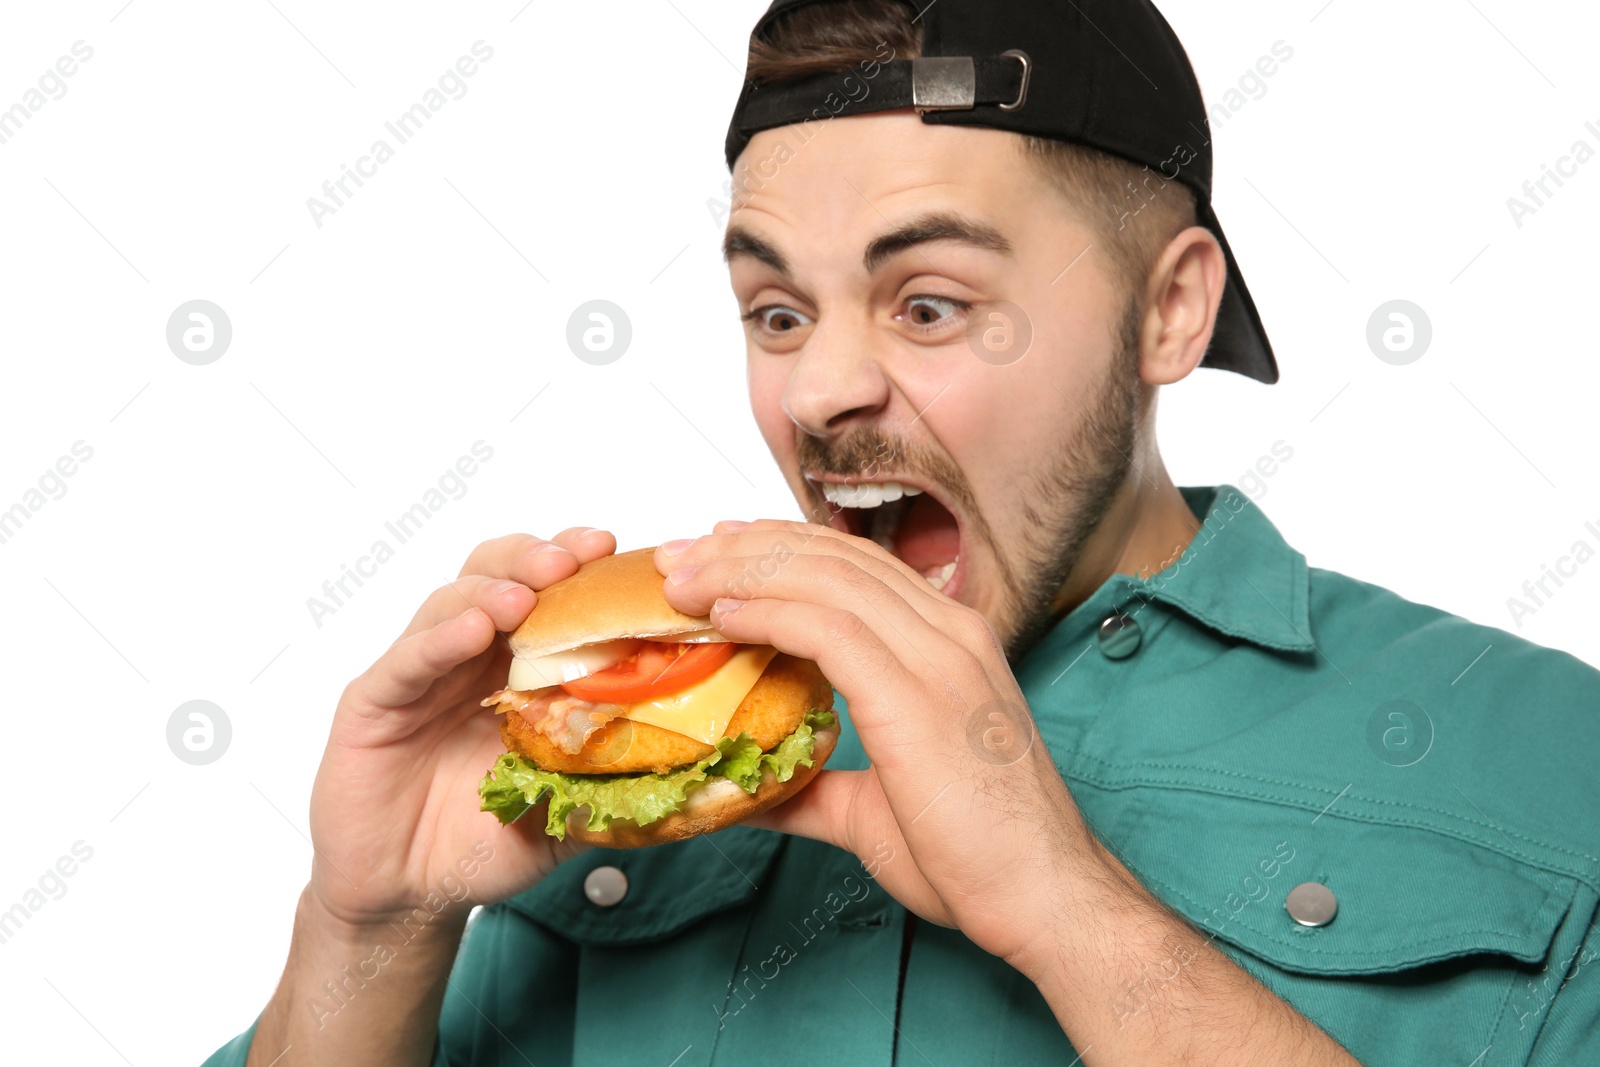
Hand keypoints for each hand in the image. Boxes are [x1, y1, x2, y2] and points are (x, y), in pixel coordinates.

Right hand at [305, 527, 615, 930]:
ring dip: (493, 590)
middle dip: (540, 559)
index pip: (551, 596)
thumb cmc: (485, 842)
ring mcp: (422, 674)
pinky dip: (440, 639)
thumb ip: (617, 784)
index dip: (581, 568)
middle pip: (502, 576)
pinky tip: (472, 631)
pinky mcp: (374, 702)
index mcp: (521, 668)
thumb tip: (698, 770)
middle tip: (575, 559)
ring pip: (453, 602)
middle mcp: (472, 656)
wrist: (409, 894)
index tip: (618, 552)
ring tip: (526, 597)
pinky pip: (408, 660)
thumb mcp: (569, 811)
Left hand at [654, 520, 1104, 967]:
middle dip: (746, 547)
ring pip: (825, 577)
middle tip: (678, 555)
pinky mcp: (917, 693)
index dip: (781, 548)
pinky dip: (767, 611)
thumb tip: (754, 794)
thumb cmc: (980, 856)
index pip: (855, 566)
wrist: (1045, 897)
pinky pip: (827, 626)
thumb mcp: (876, 809)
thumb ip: (815, 788)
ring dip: (742, 569)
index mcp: (950, 644)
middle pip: (833, 556)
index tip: (719, 551)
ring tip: (681, 577)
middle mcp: (949, 633)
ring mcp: (939, 656)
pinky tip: (723, 613)